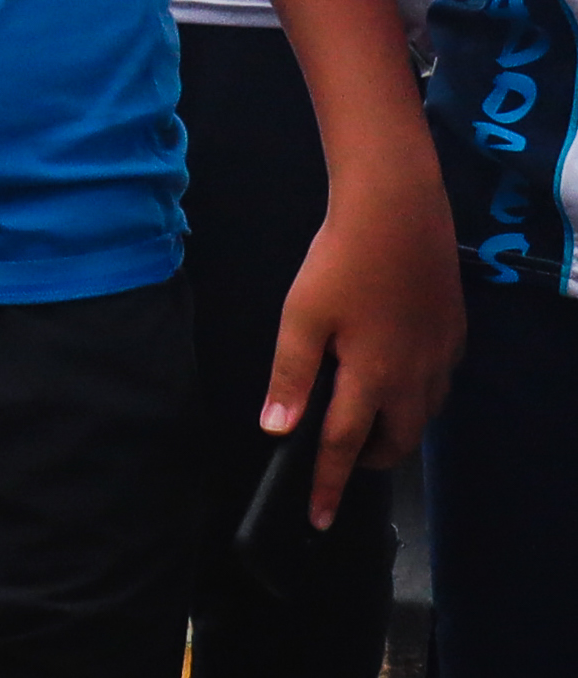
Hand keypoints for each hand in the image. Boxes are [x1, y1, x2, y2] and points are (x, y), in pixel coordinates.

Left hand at [263, 168, 462, 530]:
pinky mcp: (455, 335)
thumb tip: (277, 428)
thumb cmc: (341, 261)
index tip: (318, 519)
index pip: (345, 448)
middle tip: (341, 458)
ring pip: (421, 416)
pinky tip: (393, 375)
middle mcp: (415, 378)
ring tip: (363, 420)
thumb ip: (291, 376)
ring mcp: (441, 357)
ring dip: (393, 428)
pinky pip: (437, 384)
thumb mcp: (301, 316)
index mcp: (372, 378)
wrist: (397, 212)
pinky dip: (414, 396)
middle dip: (368, 460)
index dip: (328, 485)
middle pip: (395, 442)